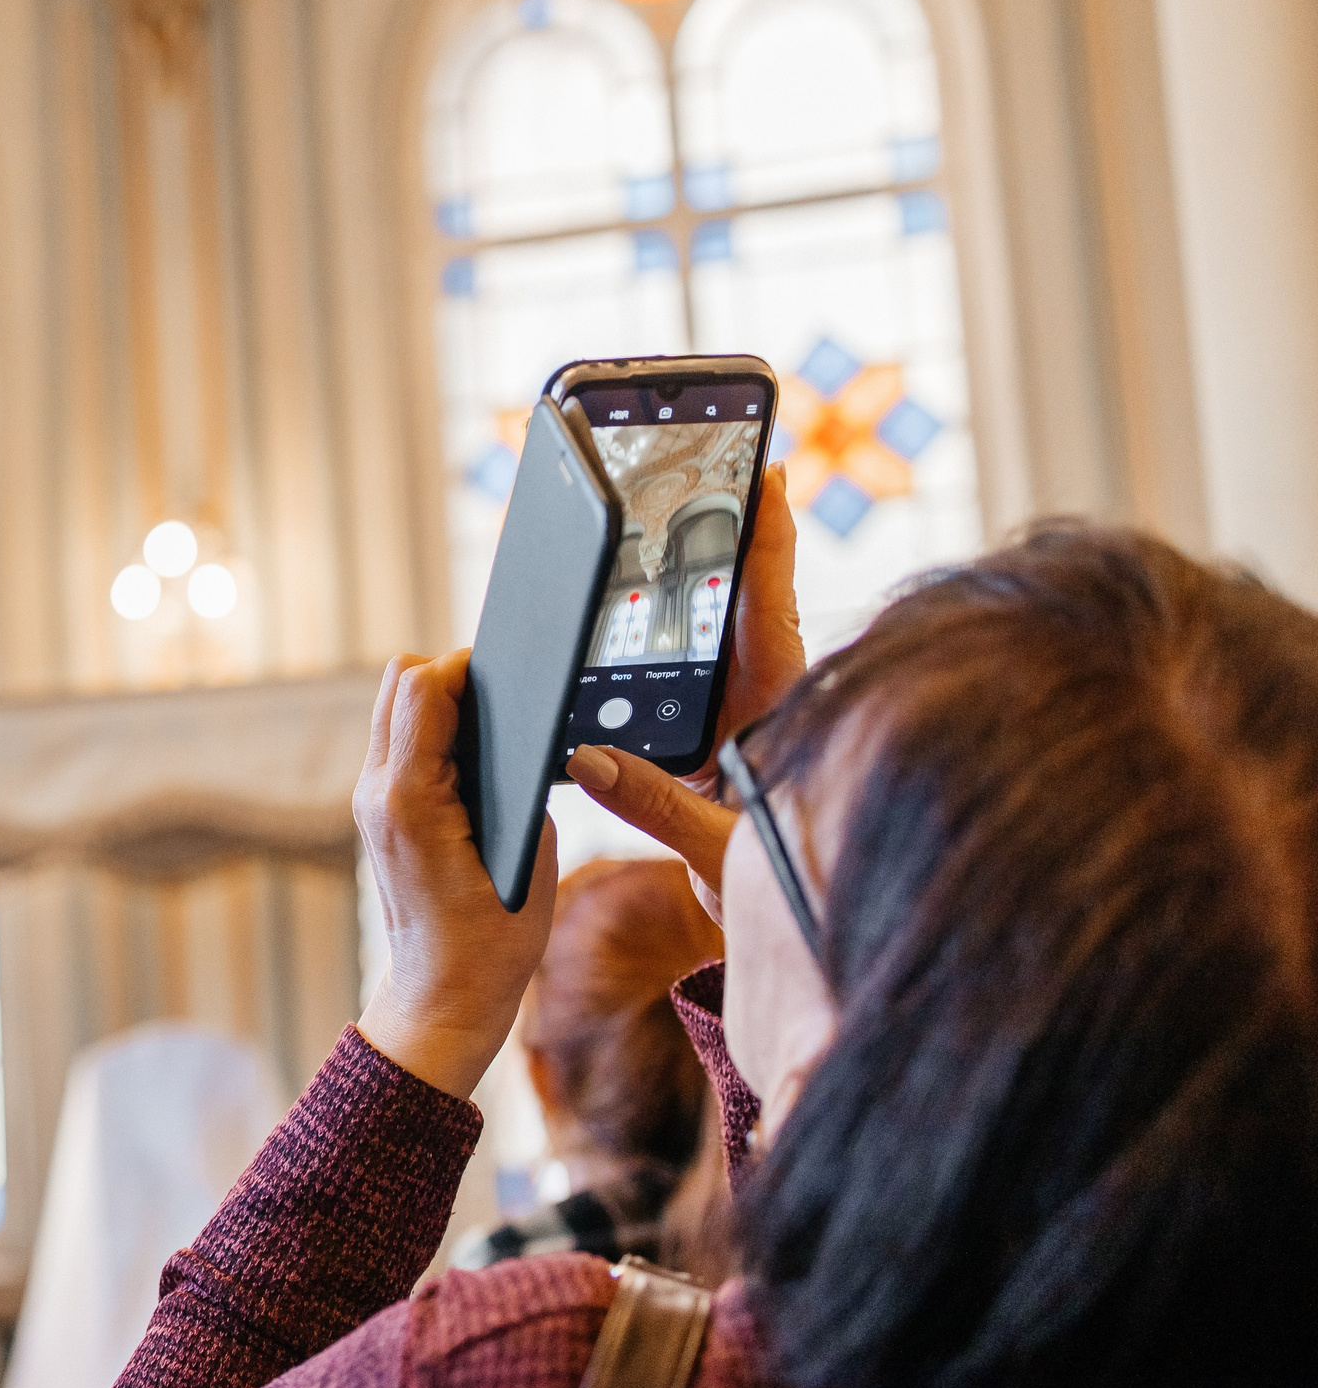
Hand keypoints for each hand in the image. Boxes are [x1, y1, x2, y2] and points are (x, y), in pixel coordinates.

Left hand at [353, 650, 557, 1098]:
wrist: (445, 995)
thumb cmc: (493, 939)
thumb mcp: (529, 852)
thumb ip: (518, 779)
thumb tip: (519, 727)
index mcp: (411, 799)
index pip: (425, 688)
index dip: (469, 665)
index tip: (512, 666)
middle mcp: (378, 793)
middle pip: (399, 683)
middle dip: (451, 674)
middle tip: (504, 694)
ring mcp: (370, 802)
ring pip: (391, 707)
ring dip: (436, 700)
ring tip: (489, 722)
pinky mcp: (377, 812)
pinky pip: (396, 742)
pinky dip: (429, 730)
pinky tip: (469, 753)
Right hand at [566, 466, 805, 914]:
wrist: (804, 928)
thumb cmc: (783, 890)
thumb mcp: (714, 850)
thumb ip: (649, 804)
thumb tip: (584, 758)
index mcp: (778, 710)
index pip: (771, 604)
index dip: (768, 534)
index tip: (763, 468)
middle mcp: (767, 696)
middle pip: (747, 594)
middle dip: (726, 530)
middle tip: (701, 460)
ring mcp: (749, 707)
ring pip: (728, 623)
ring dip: (703, 572)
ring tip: (671, 505)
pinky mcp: (728, 727)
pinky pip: (708, 658)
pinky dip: (682, 622)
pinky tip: (643, 598)